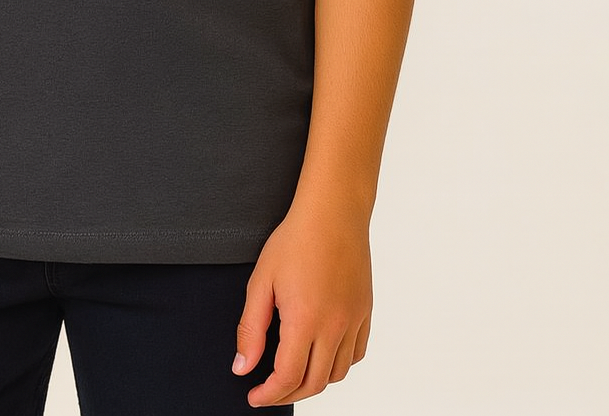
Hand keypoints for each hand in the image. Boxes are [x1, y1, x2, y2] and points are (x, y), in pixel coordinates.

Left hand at [232, 207, 371, 405]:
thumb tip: (242, 367)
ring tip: (293, 374)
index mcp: (305, 319)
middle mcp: (334, 325)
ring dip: (314, 382)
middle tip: (269, 391)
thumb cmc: (295, 240)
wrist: (333, 212)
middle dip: (288, 394)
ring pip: (337, 373)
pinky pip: (355, 354)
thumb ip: (251, 329)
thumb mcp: (261, 281)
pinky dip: (338, 364)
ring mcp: (354, 320)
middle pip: (314, 383)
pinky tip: (322, 354)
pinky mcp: (365, 312)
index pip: (288, 377)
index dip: (269, 394)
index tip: (255, 396)